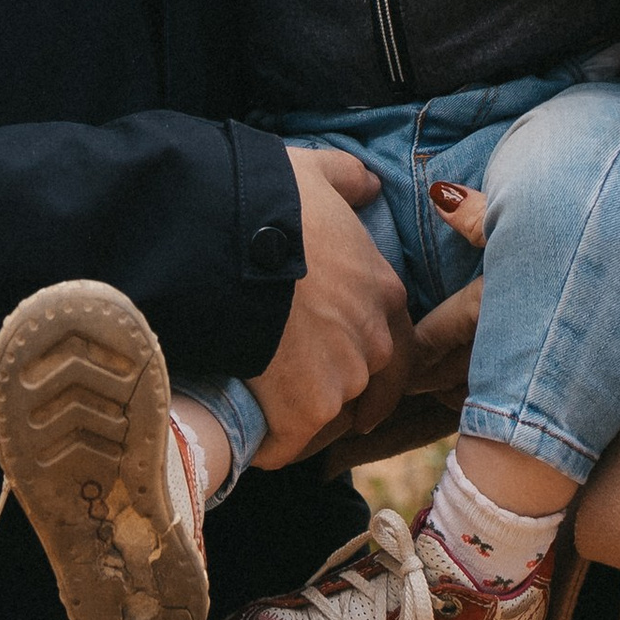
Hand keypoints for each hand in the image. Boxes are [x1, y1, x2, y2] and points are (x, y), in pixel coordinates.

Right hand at [249, 145, 408, 466]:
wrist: (224, 239)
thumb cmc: (269, 200)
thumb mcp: (317, 174)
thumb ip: (350, 180)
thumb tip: (370, 184)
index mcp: (385, 292)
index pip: (395, 346)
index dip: (364, 360)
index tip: (339, 371)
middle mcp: (375, 342)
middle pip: (363, 389)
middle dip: (331, 395)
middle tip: (292, 394)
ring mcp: (343, 381)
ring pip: (325, 419)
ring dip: (297, 419)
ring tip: (259, 407)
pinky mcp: (304, 412)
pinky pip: (286, 445)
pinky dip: (266, 444)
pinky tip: (243, 432)